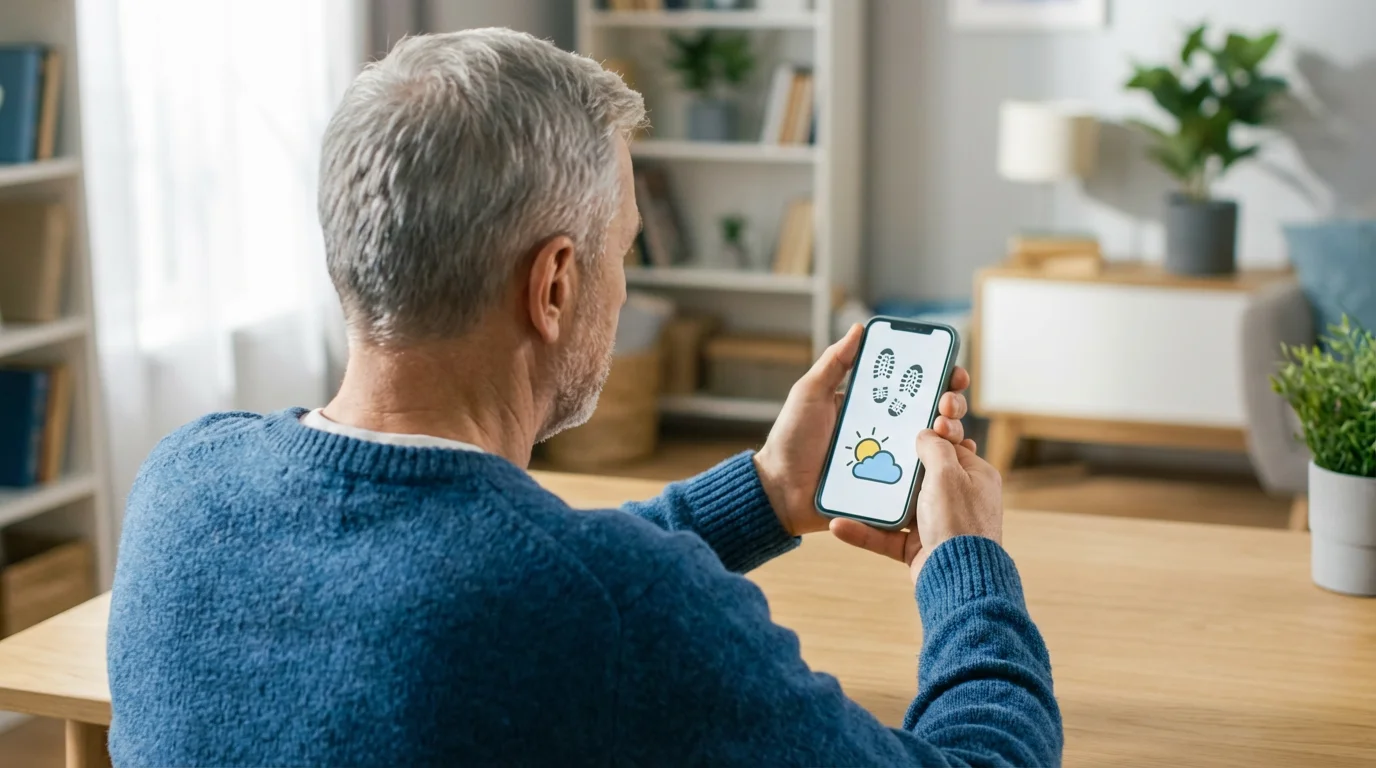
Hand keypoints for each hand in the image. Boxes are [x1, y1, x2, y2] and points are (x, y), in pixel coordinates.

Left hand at [754, 324, 971, 536]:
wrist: (780, 490)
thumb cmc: (791, 440)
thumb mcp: (810, 394)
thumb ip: (834, 363)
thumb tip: (858, 328)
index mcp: (872, 407)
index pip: (914, 388)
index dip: (939, 378)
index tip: (952, 371)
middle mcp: (888, 431)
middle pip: (933, 415)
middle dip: (951, 405)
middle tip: (948, 404)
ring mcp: (892, 461)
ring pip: (935, 447)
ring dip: (951, 434)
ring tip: (943, 430)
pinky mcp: (890, 489)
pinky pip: (922, 480)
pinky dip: (942, 472)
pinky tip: (951, 464)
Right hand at [829, 430, 1002, 583]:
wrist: (958, 580)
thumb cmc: (959, 522)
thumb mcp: (947, 474)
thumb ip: (935, 447)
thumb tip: (926, 433)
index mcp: (974, 476)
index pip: (949, 446)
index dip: (929, 433)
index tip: (907, 421)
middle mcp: (958, 498)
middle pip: (921, 473)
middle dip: (895, 463)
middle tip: (871, 447)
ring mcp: (937, 524)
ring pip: (899, 505)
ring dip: (873, 499)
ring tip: (847, 484)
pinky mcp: (918, 547)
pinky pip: (886, 535)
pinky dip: (864, 531)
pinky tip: (838, 525)